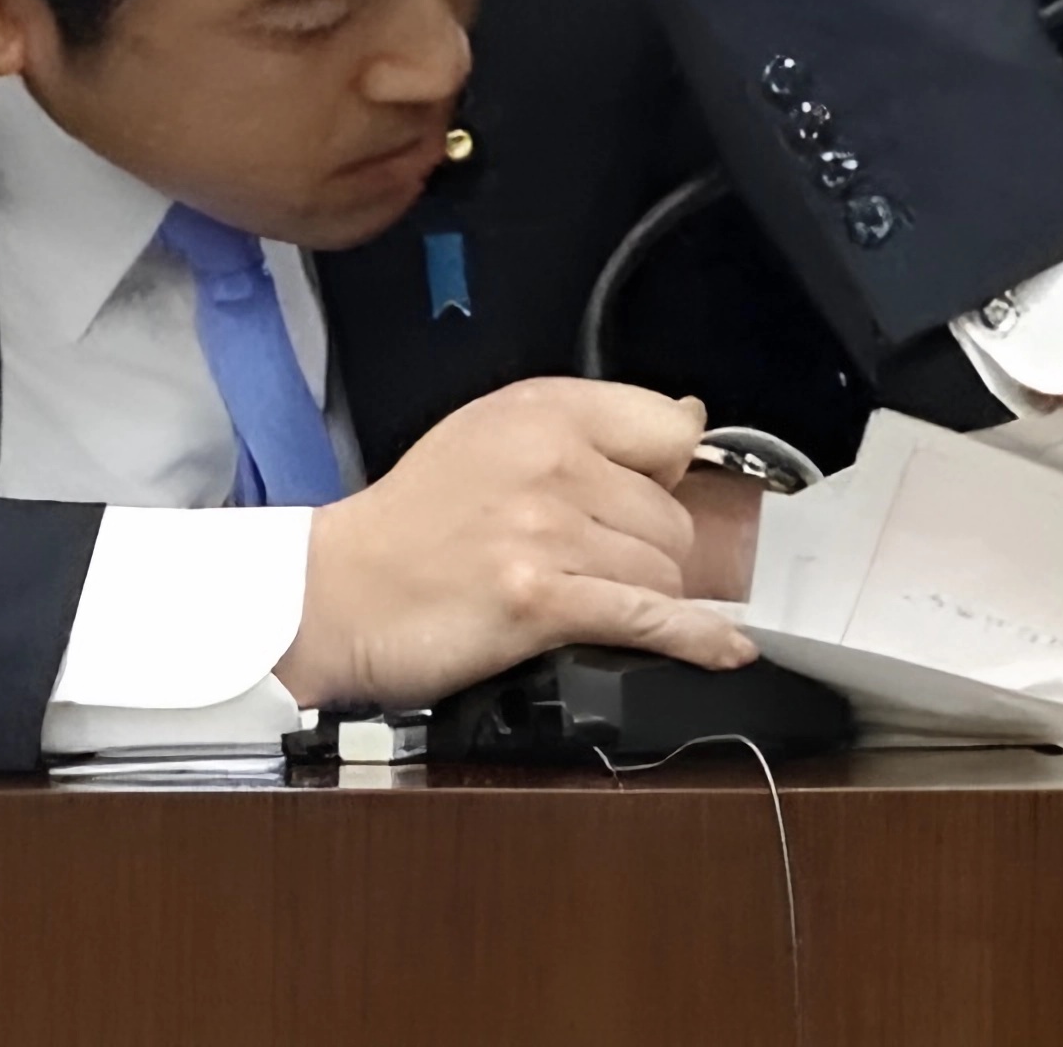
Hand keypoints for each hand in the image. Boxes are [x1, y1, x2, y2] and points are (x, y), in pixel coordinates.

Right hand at [277, 379, 751, 707]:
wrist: (335, 592)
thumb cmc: (413, 520)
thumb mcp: (494, 432)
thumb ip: (592, 422)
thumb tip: (690, 420)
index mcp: (547, 412)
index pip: (672, 429)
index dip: (664, 472)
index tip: (639, 494)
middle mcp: (554, 462)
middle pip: (673, 515)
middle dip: (650, 548)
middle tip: (591, 563)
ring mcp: (548, 533)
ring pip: (663, 571)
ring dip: (640, 595)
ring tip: (580, 597)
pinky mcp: (540, 602)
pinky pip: (647, 617)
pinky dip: (695, 639)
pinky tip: (727, 650)